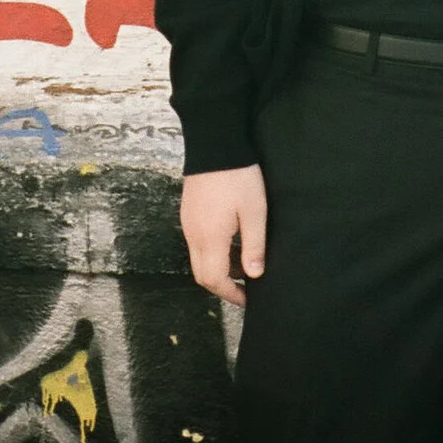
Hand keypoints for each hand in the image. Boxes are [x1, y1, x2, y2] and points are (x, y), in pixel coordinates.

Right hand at [180, 165, 266, 306]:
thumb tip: (254, 274)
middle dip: (223, 285)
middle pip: (202, 274)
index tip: (248, 300)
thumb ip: (254, 245)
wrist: (215, 143)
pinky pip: (198, 243)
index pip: (214, 280)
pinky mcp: (189, 213)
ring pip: (199, 259)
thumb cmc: (238, 177)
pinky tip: (231, 242)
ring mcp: (188, 223)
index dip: (231, 294)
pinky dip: (213, 251)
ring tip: (243, 263)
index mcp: (210, 238)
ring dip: (219, 268)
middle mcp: (194, 235)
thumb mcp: (254, 212)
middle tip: (245, 287)